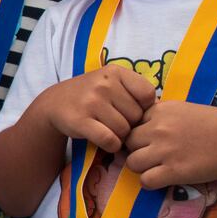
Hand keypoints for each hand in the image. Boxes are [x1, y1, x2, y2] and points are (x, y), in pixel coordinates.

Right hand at [36, 65, 156, 152]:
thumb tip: (161, 113)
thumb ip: (134, 92)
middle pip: (137, 116)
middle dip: (130, 124)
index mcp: (115, 71)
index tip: (130, 110)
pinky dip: (111, 146)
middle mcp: (103, 84)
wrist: (54, 103)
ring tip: (108, 130)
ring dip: (120, 136)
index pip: (148, 94)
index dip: (144, 108)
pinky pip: (110, 140)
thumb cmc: (91, 95)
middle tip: (116, 123)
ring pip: (124, 130)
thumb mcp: (111, 82)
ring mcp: (91, 102)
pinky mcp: (81, 121)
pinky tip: (104, 140)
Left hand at [125, 101, 216, 189]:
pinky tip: (161, 178)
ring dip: (141, 167)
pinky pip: (145, 180)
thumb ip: (159, 115)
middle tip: (151, 156)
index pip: (130, 123)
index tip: (148, 140)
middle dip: (136, 150)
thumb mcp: (181, 109)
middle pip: (128, 143)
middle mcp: (158, 129)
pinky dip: (150, 182)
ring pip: (132, 162)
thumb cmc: (213, 124)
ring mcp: (165, 150)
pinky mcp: (174, 171)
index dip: (137, 133)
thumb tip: (137, 124)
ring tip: (156, 168)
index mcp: (159, 111)